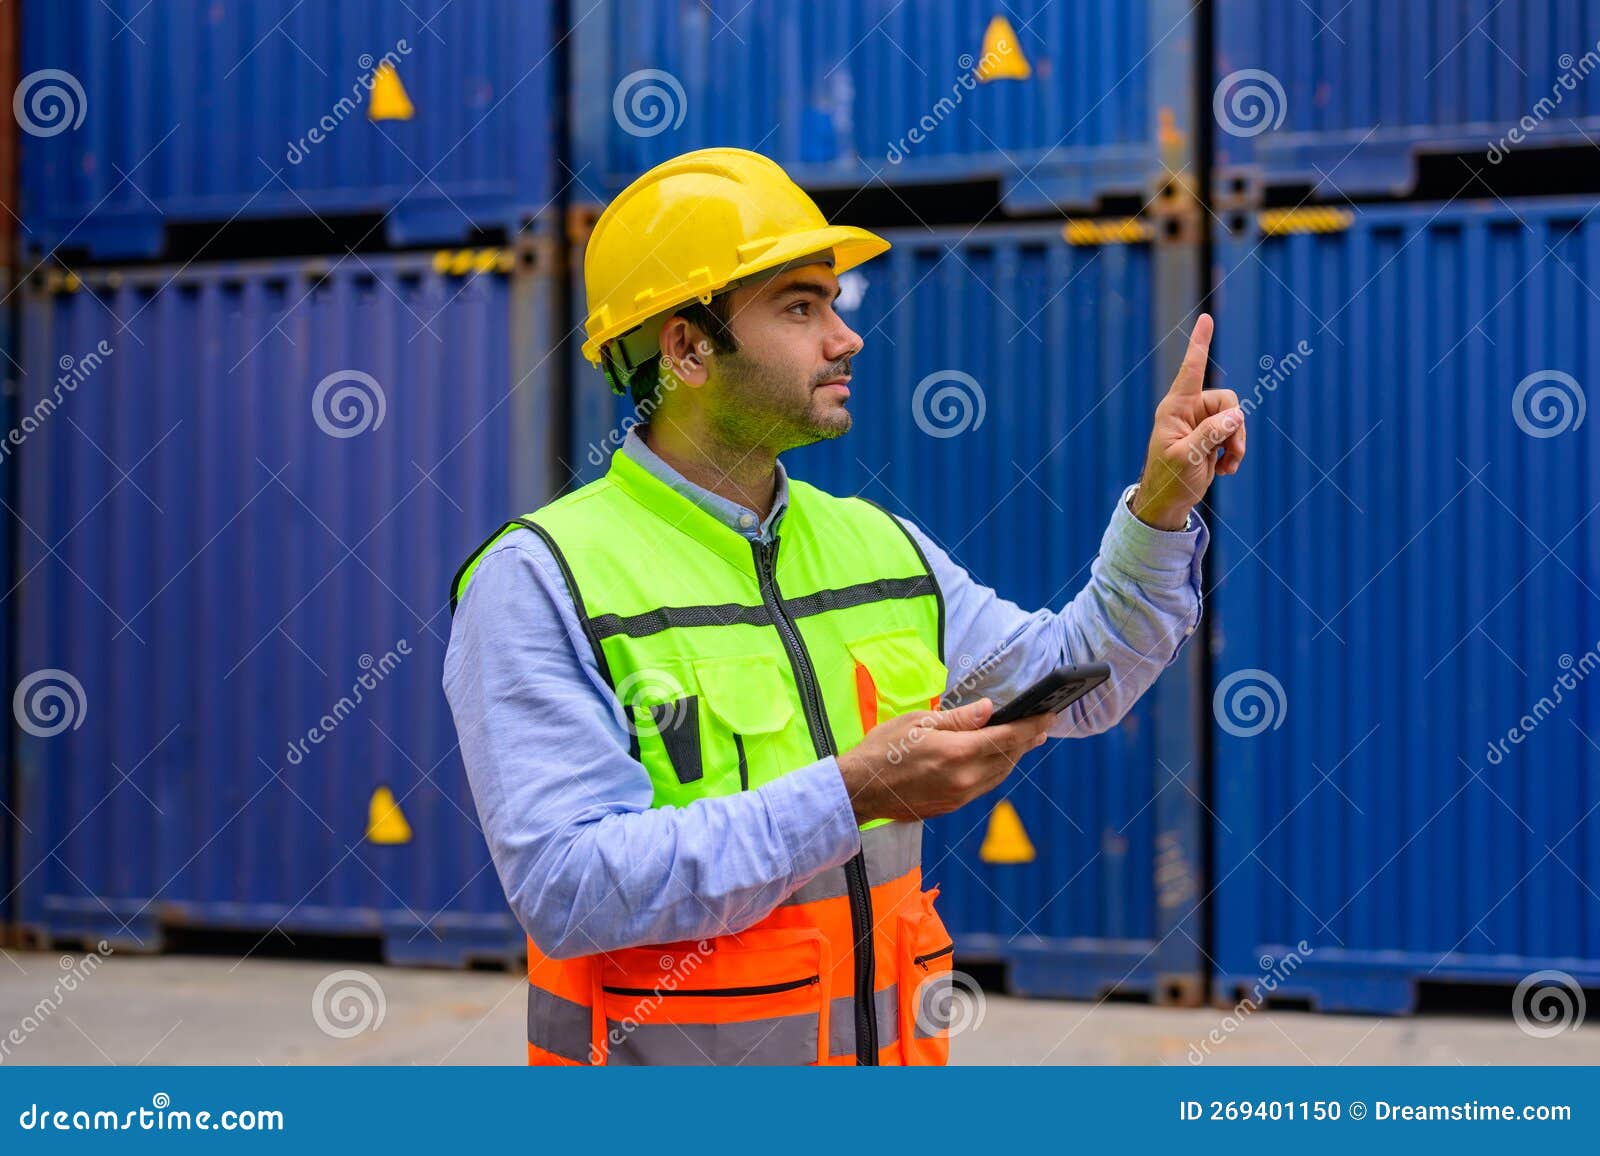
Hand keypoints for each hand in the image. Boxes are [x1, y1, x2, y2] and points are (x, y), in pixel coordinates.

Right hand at [836, 698, 1053, 823]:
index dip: (1031, 725)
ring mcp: (959, 796)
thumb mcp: (918, 722)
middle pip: (1008, 757)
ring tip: (1025, 741)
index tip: (1048, 715)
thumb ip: (959, 719)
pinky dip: (996, 770)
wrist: (860, 790)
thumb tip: (989, 709)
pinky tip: (996, 760)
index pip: (1006, 737)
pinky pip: (984, 786)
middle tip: (1041, 726)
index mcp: (957, 753)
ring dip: (1014, 757)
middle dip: (1027, 740)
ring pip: (1000, 774)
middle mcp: (964, 778)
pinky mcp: (952, 806)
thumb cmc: (882, 749)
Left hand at [1129, 313, 1245, 530]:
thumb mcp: (1187, 458)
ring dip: (1236, 443)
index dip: (1200, 344)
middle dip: (1234, 427)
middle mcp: (1188, 410)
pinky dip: (1235, 451)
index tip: (1205, 318)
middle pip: (1228, 401)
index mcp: (1174, 408)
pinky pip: (1236, 432)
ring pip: (1236, 418)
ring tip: (1225, 465)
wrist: (1168, 502)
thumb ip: (1210, 434)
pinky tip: (1225, 468)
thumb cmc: (1169, 480)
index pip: (1191, 370)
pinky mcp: (1211, 436)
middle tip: (1228, 454)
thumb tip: (1237, 414)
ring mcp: (1201, 422)